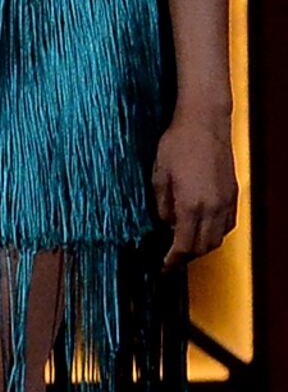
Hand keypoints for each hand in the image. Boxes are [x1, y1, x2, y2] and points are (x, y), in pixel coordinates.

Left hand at [156, 111, 236, 264]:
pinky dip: (215, 233)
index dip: (173, 261)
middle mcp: (214, 207)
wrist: (204, 123)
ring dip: (202, 247)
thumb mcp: (158, 176)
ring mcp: (227, 201)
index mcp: (191, 205)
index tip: (163, 268)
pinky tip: (201, 228)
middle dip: (187, 257)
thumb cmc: (177, 145)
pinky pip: (228, 224)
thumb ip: (161, 206)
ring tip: (184, 245)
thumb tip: (166, 224)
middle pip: (204, 247)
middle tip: (170, 259)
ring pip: (218, 238)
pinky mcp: (234, 193)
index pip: (184, 246)